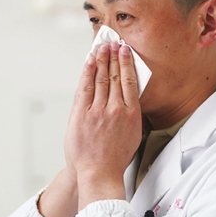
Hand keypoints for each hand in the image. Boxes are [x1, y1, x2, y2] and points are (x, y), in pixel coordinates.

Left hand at [66, 43, 142, 209]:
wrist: (99, 173)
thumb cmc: (115, 158)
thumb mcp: (133, 135)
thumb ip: (131, 114)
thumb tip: (130, 98)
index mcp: (131, 114)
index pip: (129, 80)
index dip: (126, 62)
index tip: (125, 51)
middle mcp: (115, 109)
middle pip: (114, 75)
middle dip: (113, 56)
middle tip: (112, 43)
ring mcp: (97, 111)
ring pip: (100, 78)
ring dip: (101, 60)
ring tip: (101, 48)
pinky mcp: (82, 114)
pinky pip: (85, 87)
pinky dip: (87, 72)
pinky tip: (89, 62)